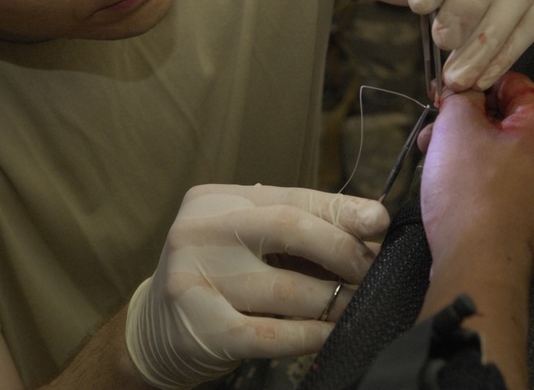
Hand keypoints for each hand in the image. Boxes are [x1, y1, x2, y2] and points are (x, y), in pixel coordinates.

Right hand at [125, 184, 388, 388]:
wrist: (153, 330)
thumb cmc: (218, 277)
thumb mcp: (248, 241)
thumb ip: (297, 228)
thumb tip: (372, 223)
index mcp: (216, 200)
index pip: (290, 198)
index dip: (341, 210)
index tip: (380, 222)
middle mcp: (201, 231)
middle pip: (289, 229)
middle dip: (343, 249)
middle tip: (374, 270)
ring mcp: (195, 279)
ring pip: (287, 289)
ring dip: (336, 300)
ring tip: (361, 305)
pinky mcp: (201, 328)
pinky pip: (272, 334)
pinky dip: (312, 335)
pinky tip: (333, 335)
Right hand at [419, 72, 533, 263]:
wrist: (478, 265)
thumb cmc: (473, 202)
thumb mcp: (456, 128)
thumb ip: (461, 97)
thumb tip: (462, 89)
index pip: (513, 82)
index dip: (475, 81)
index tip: (450, 89)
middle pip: (505, 119)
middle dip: (464, 120)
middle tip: (435, 127)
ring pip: (499, 151)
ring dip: (464, 148)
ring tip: (433, 157)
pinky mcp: (527, 214)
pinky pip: (500, 181)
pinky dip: (474, 176)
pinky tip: (448, 184)